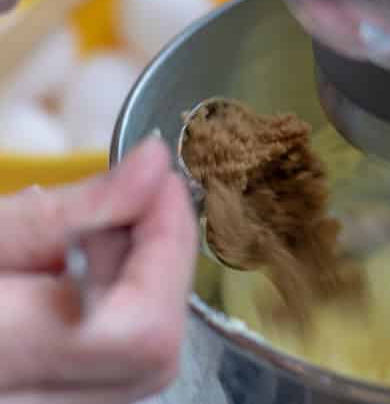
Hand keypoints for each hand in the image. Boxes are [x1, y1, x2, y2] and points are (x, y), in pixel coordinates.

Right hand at [0, 137, 197, 403]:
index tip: (166, 183)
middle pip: (153, 354)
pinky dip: (119, 313)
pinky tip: (83, 275)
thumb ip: (72, 208)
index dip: (170, 251)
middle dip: (160, 265)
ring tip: (96, 236)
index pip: (143, 332)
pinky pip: (111, 373)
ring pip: (139, 368)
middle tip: (134, 202)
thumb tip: (156, 164)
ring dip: (142, 287)